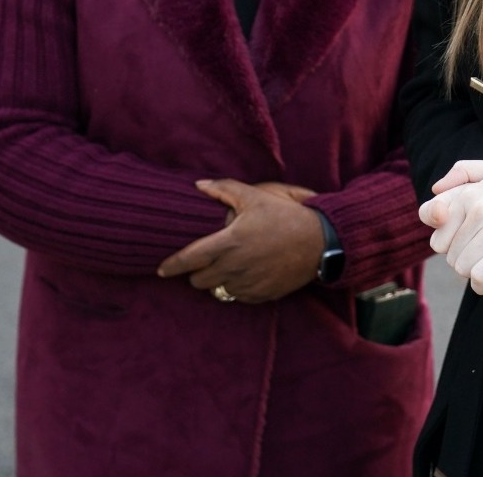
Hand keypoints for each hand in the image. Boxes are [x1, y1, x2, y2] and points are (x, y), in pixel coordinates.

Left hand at [156, 178, 323, 302]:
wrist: (321, 242)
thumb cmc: (287, 216)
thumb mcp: (256, 196)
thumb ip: (224, 190)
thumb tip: (199, 185)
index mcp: (229, 243)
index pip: (189, 259)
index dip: (171, 266)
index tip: (161, 269)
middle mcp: (234, 267)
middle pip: (198, 280)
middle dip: (197, 271)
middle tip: (205, 259)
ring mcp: (248, 284)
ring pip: (216, 291)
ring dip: (215, 280)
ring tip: (225, 266)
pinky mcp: (261, 295)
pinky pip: (237, 297)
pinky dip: (235, 288)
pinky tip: (245, 273)